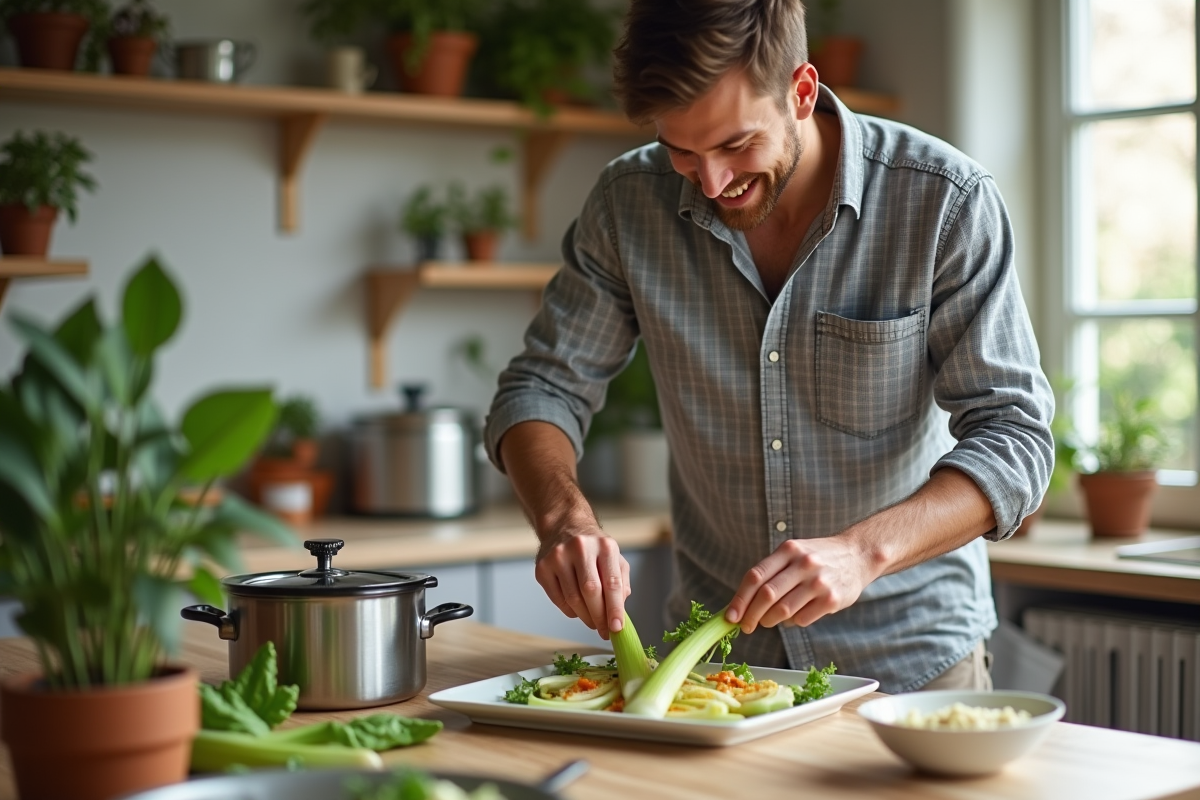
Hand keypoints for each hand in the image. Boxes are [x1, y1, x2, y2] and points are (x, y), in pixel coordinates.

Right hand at [534, 525, 630, 639]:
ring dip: (585, 617)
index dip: (615, 609)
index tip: (617, 628)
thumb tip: (618, 612)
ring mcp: (558, 556)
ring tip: (592, 621)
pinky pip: (558, 599)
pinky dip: (570, 611)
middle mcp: (581, 548)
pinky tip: (577, 610)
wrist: (565, 526)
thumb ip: (621, 583)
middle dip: (599, 617)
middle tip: (604, 631)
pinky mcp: (542, 567)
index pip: (612, 583)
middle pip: (591, 592)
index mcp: (605, 546)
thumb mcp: (614, 558)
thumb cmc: (594, 547)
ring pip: (573, 599)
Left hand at [725, 535, 874, 632]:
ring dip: (770, 621)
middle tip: (745, 626)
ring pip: (783, 610)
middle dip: (751, 616)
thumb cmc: (818, 557)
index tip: (730, 617)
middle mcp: (803, 564)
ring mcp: (819, 582)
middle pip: (767, 595)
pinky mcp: (832, 599)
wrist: (858, 554)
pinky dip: (792, 622)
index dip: (739, 599)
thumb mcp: (794, 553)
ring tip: (768, 621)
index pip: (755, 576)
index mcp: (789, 550)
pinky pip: (802, 619)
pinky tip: (794, 616)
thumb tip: (742, 604)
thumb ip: (771, 573)